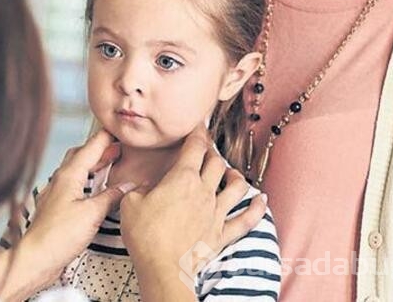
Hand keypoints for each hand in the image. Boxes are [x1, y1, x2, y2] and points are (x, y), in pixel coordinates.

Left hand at [22, 129, 135, 279]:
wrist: (35, 258)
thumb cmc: (57, 236)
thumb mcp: (92, 214)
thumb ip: (111, 197)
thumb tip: (127, 186)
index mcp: (69, 175)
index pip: (91, 147)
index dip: (106, 137)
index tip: (118, 129)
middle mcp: (60, 180)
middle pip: (81, 155)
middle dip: (100, 148)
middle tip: (117, 147)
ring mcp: (56, 192)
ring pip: (76, 169)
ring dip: (93, 164)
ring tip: (109, 163)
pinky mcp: (56, 206)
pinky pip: (73, 184)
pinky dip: (87, 179)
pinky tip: (93, 188)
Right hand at [119, 125, 266, 300]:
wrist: (163, 268)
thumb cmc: (145, 235)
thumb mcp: (129, 203)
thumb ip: (137, 189)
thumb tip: (141, 186)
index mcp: (182, 179)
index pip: (194, 147)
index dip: (198, 132)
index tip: (198, 125)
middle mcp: (203, 191)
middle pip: (216, 163)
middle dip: (212, 153)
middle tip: (206, 151)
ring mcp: (215, 213)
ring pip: (236, 186)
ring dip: (235, 176)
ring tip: (232, 174)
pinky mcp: (221, 234)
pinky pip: (246, 220)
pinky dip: (257, 209)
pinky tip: (263, 201)